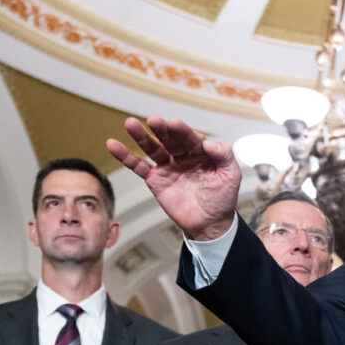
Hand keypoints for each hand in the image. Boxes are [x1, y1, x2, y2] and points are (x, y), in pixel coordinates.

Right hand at [106, 116, 240, 239]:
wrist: (210, 223)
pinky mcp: (155, 179)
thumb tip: (209, 142)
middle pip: (170, 139)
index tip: (174, 124)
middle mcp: (183, 155)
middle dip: (161, 130)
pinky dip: (126, 156)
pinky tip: (113, 145)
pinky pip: (139, 166)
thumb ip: (224, 156)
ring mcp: (168, 166)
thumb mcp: (231, 175)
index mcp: (201, 151)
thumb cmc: (223, 198)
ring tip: (130, 124)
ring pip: (152, 148)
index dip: (183, 131)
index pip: (190, 138)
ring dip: (141, 136)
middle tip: (153, 120)